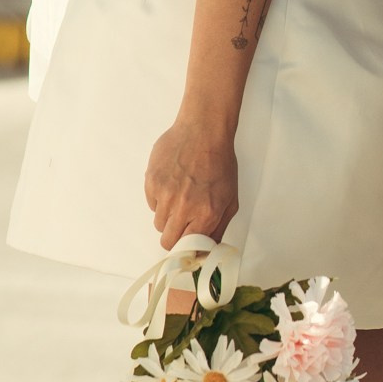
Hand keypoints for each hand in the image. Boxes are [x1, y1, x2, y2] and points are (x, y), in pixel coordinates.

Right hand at [145, 111, 237, 254]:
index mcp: (206, 215)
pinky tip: (172, 183)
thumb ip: (219, 228)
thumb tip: (207, 249)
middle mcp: (183, 208)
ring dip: (168, 215)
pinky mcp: (152, 182)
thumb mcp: (230, 199)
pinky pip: (151, 203)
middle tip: (181, 223)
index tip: (187, 246)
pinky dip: (159, 198)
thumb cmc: (220, 163)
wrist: (203, 131)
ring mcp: (165, 194)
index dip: (187, 249)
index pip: (187, 248)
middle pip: (168, 241)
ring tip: (180, 197)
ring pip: (158, 222)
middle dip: (174, 236)